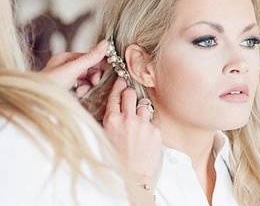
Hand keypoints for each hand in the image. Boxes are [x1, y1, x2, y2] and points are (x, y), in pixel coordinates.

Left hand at [41, 41, 107, 96]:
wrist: (38, 104)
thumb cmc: (50, 85)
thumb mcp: (73, 69)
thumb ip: (90, 58)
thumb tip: (106, 43)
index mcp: (65, 59)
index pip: (89, 57)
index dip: (99, 63)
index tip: (108, 71)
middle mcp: (65, 68)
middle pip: (89, 69)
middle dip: (93, 77)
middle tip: (95, 83)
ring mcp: (66, 81)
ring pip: (86, 81)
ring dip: (87, 86)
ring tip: (82, 91)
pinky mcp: (67, 93)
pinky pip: (82, 90)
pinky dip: (83, 92)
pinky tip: (79, 95)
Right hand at [103, 77, 162, 197]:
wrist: (132, 178)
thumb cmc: (115, 160)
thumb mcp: (104, 138)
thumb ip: (109, 122)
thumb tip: (113, 110)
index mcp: (111, 120)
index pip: (115, 96)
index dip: (118, 87)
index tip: (121, 81)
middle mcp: (127, 119)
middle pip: (130, 94)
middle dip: (129, 93)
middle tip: (129, 96)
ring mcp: (143, 124)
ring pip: (144, 105)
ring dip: (141, 110)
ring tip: (138, 120)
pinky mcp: (155, 131)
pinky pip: (152, 122)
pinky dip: (148, 126)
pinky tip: (144, 136)